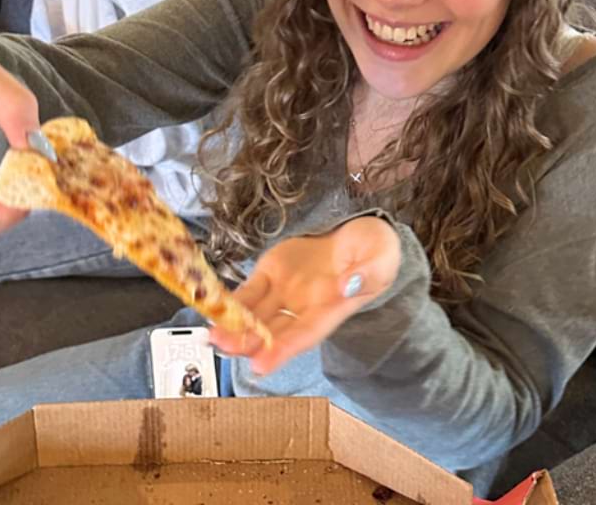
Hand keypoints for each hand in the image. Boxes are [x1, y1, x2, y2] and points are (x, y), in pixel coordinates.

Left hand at [210, 216, 402, 374]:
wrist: (356, 232)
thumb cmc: (374, 250)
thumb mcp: (381, 257)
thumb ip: (368, 273)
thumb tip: (348, 285)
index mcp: (332, 308)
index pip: (306, 333)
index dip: (284, 349)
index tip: (262, 364)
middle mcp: (304, 307)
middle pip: (274, 331)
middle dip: (249, 343)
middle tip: (225, 348)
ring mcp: (285, 291)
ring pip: (256, 315)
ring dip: (234, 328)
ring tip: (214, 336)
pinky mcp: (271, 273)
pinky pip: (248, 291)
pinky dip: (231, 302)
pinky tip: (215, 309)